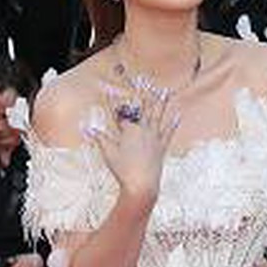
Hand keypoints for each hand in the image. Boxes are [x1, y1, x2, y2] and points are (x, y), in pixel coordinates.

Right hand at [90, 82, 179, 204]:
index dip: (114, 103)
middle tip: (146, 82)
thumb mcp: (108, 153)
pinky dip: (173, 124)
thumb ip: (100, 138)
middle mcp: (143, 130)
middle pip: (143, 109)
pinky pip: (168, 132)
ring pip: (158, 116)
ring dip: (161, 103)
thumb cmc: (123, 170)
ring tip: (165, 91)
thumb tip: (89, 129)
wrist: (141, 185)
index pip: (122, 114)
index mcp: (130, 130)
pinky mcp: (161, 147)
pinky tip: (177, 115)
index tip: (110, 91)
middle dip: (144, 95)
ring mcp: (154, 138)